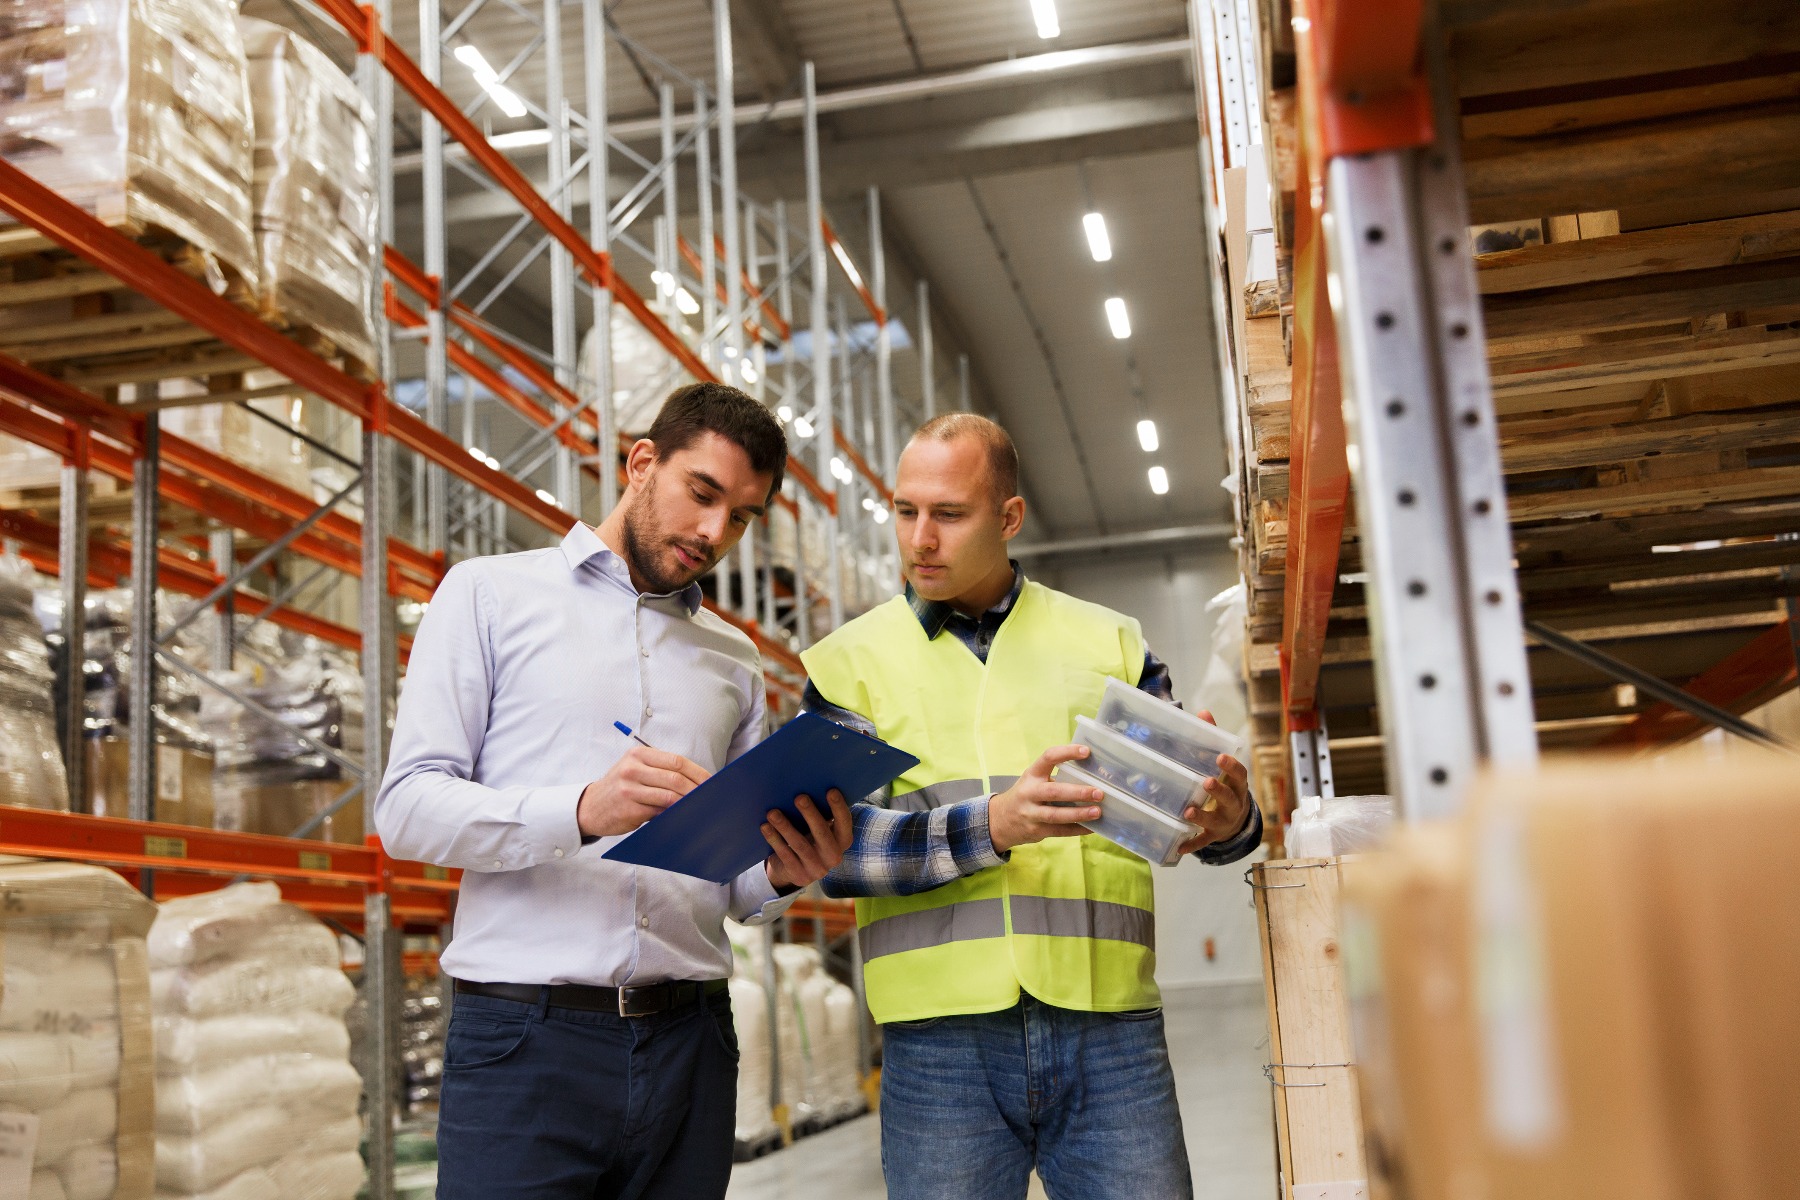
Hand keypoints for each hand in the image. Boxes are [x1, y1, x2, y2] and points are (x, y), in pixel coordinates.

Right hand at [577, 746, 710, 837]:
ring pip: (668, 795)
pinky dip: (673, 814)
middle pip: (675, 777)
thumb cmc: (620, 787)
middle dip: (696, 789)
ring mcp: (629, 788)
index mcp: (638, 755)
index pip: (676, 761)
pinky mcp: (628, 808)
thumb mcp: (635, 770)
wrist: (590, 807)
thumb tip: (696, 783)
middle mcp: (632, 768)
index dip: (697, 772)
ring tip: (700, 807)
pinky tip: (682, 816)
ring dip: (687, 802)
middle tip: (710, 797)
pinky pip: (658, 811)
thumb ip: (660, 772)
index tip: (712, 782)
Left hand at [763, 790, 854, 890]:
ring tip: (772, 813)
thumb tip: (807, 787)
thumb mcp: (818, 829)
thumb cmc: (809, 838)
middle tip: (799, 797)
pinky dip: (774, 840)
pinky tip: (765, 827)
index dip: (839, 808)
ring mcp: (817, 868)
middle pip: (822, 833)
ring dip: (785, 827)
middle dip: (810, 814)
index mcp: (843, 841)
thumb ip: (820, 815)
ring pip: (800, 845)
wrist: (795, 869)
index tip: (831, 790)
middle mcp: (834, 856)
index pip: (844, 823)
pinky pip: (785, 855)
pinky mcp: (799, 875)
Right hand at [988, 745, 1103, 853]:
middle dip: (1078, 792)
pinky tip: (1092, 827)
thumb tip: (1091, 778)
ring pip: (1056, 815)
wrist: (1000, 820)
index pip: (1048, 758)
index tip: (1086, 751)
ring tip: (1097, 811)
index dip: (1067, 753)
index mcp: (1032, 775)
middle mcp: (1029, 793)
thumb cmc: (1026, 795)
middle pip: (1054, 791)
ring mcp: (1031, 813)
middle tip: (1098, 792)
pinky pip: (1059, 831)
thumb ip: (1056, 778)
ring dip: (1079, 813)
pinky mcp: (1036, 830)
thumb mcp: (1034, 781)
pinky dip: (1077, 829)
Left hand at [1176, 710, 1252, 855]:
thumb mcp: (1223, 766)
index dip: (1231, 766)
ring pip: (1216, 822)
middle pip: (1230, 798)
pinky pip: (1202, 842)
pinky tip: (1178, 847)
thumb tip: (1203, 712)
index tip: (1220, 757)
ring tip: (1188, 811)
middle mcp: (1234, 805)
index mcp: (1237, 786)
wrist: (1237, 822)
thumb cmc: (1226, 786)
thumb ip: (1214, 739)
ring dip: (1202, 817)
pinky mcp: (1213, 836)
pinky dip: (1191, 845)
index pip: (1239, 775)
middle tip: (1206, 782)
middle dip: (1219, 791)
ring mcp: (1224, 822)